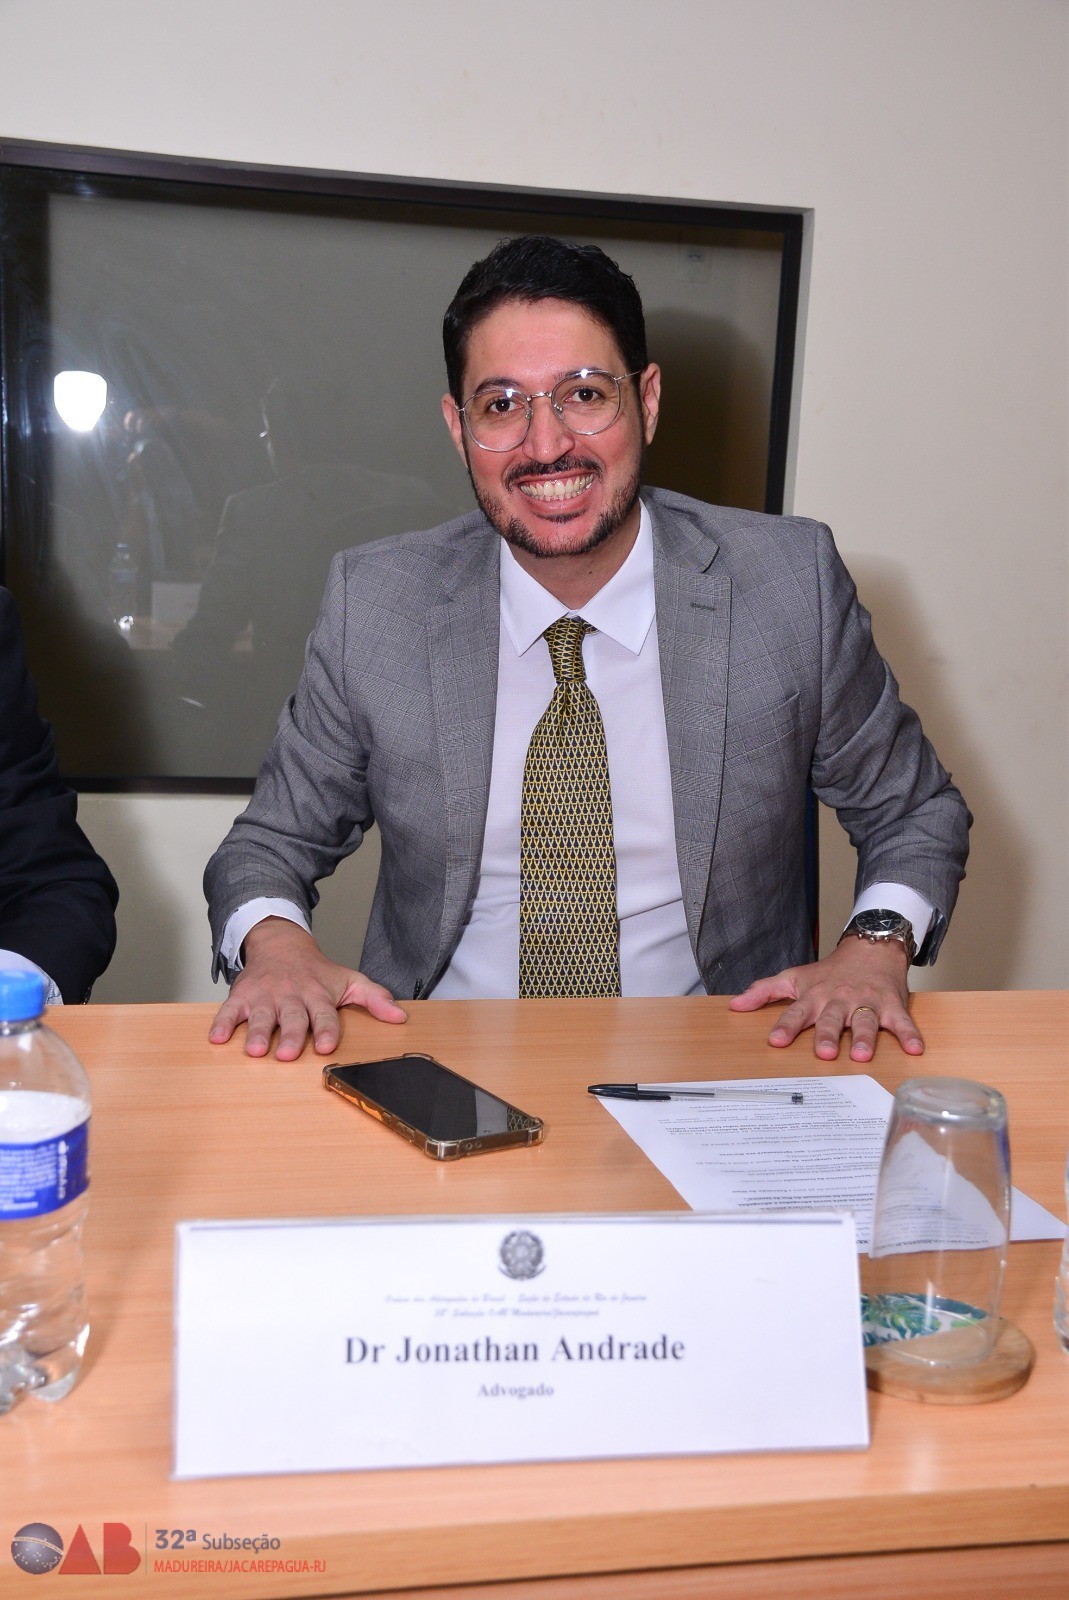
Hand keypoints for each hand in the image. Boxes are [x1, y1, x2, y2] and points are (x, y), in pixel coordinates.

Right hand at [208, 917, 406, 1059]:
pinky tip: (217, 1038)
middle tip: (286, 1055)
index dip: (325, 1030)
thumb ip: (375, 999)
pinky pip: (230, 1010)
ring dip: (257, 1033)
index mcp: (318, 995)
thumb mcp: (350, 981)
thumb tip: (400, 1017)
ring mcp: (266, 996)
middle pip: (292, 1018)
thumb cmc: (317, 973)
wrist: (281, 945)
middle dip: (289, 1036)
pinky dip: (222, 1023)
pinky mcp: (243, 996)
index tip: (325, 1046)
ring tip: (254, 1051)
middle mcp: (292, 996)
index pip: (325, 1014)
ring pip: (261, 1016)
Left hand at [728, 937, 922, 1062]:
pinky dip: (909, 1034)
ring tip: (862, 1055)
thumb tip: (735, 1006)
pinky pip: (901, 1021)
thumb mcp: (794, 977)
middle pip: (831, 1019)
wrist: (870, 948)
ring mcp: (866, 1002)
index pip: (796, 1012)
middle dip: (827, 1035)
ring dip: (864, 1038)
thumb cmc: (830, 971)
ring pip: (864, 1021)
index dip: (786, 1026)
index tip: (776, 1041)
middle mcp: (839, 1000)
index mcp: (814, 996)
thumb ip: (764, 991)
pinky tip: (915, 1049)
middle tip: (824, 1053)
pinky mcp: (891, 1005)